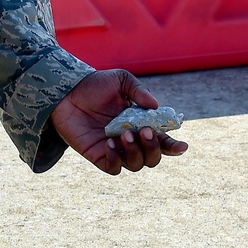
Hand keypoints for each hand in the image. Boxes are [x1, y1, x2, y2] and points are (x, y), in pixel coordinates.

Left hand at [51, 69, 187, 174]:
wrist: (66, 92)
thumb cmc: (94, 85)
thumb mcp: (120, 80)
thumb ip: (138, 91)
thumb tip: (155, 106)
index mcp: (141, 124)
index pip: (162, 140)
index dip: (174, 146)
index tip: (181, 146)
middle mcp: (131, 140)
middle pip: (153, 158)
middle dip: (153, 148)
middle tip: (144, 131)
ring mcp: (115, 149)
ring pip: (136, 165)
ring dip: (135, 152)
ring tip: (124, 134)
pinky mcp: (98, 155)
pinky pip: (113, 168)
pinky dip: (115, 159)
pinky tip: (108, 142)